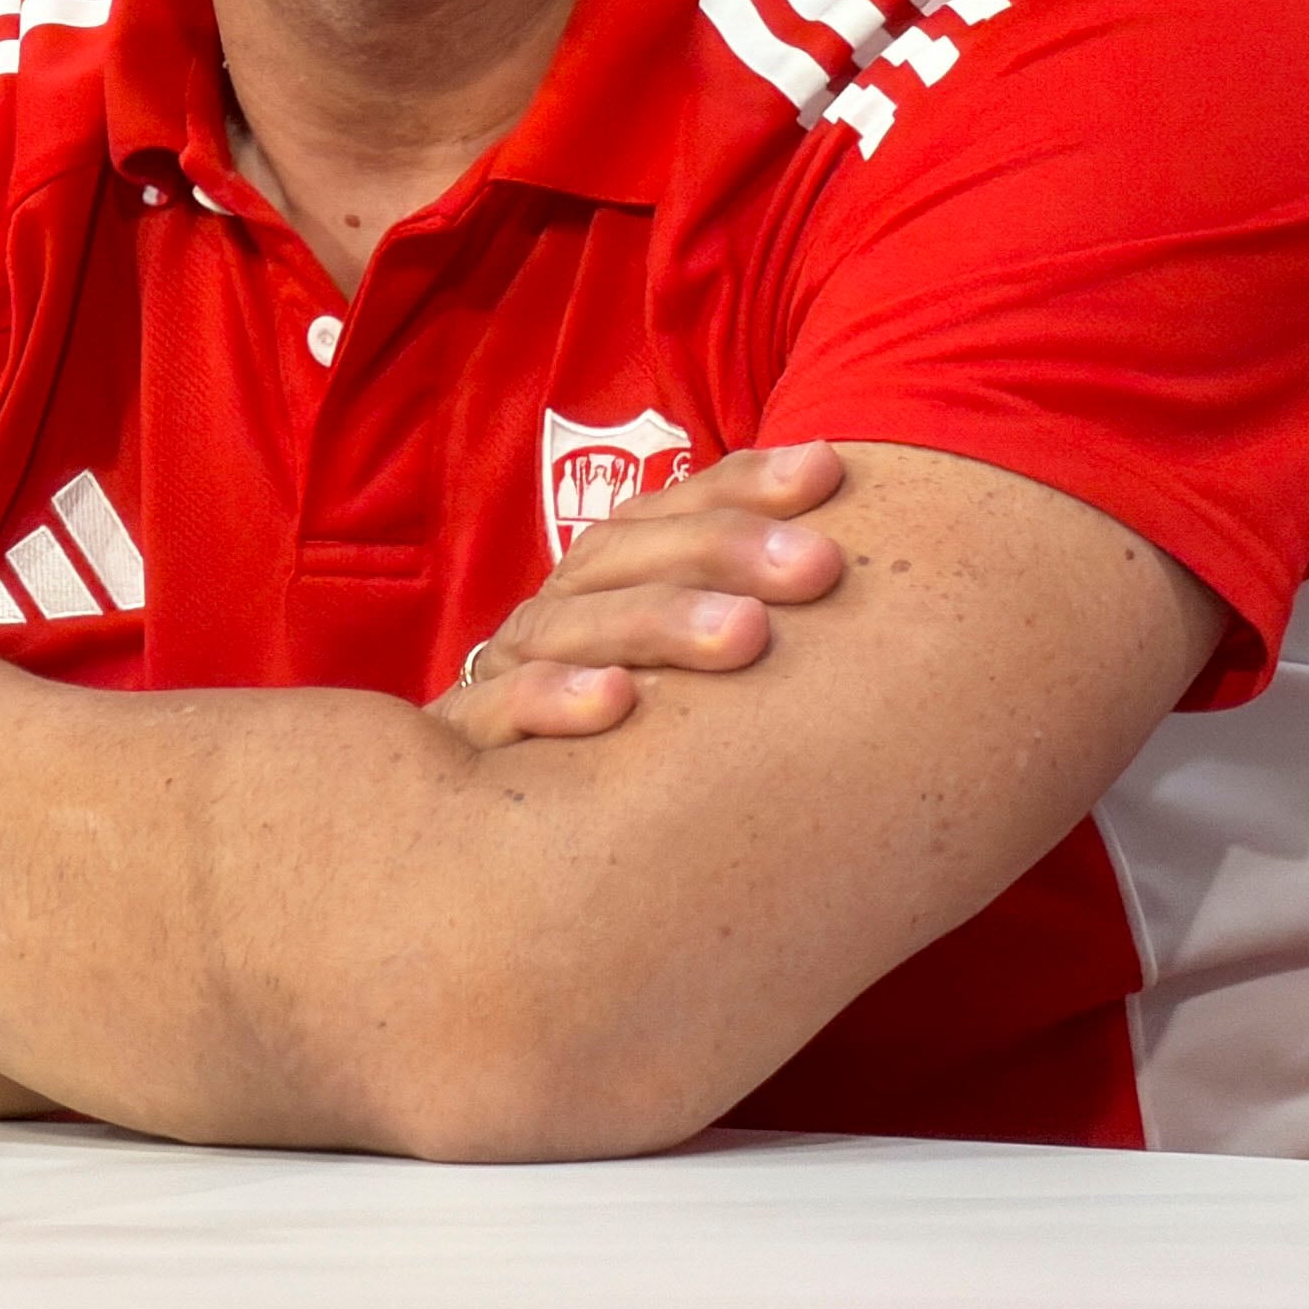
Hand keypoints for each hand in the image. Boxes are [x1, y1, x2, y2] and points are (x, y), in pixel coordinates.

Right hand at [429, 443, 851, 748]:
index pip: (672, 511)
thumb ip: (746, 617)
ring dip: (660, 622)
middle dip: (725, 549)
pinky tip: (616, 700)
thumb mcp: (677, 677)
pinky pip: (499, 713)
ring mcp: (504, 672)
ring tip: (747, 634)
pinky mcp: (463, 742)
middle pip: (627, 558)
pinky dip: (552, 700)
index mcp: (605, 582)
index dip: (745, 484)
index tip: (827, 470)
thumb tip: (846, 530)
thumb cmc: (619, 751)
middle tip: (818, 566)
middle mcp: (556, 613)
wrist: (479, 837)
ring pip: (572, 628)